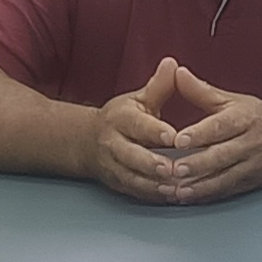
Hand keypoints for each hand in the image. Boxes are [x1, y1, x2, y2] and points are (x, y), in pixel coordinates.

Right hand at [86, 68, 192, 203]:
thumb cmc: (121, 119)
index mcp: (121, 118)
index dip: (156, 131)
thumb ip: (159, 86)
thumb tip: (172, 64)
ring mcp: (113, 165)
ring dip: (154, 185)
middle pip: (132, 156)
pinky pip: (134, 191)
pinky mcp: (117, 183)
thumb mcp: (138, 99)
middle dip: (152, 164)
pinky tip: (170, 197)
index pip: (139, 125)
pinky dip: (152, 196)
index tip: (174, 137)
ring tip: (176, 189)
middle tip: (173, 169)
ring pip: (132, 178)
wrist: (85, 141)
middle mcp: (113, 143)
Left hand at [142, 58, 261, 203]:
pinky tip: (190, 197)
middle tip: (175, 170)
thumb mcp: (231, 100)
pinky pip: (228, 190)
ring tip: (178, 190)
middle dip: (198, 164)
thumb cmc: (256, 117)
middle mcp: (250, 142)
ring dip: (200, 186)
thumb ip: (201, 91)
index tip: (180, 139)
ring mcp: (252, 165)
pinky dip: (207, 195)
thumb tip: (178, 74)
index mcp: (244, 118)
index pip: (221, 126)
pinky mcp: (251, 181)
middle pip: (222, 155)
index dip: (200, 133)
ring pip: (225, 177)